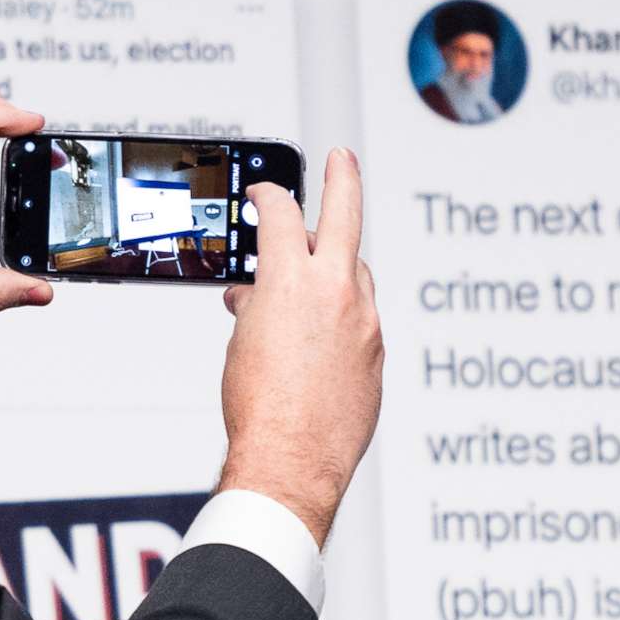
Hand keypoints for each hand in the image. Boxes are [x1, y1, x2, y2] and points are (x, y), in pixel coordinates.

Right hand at [217, 149, 382, 544]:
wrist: (290, 462)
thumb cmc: (259, 410)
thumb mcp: (242, 345)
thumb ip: (254, 310)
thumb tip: (254, 300)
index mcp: (291, 282)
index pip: (282, 215)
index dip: (268, 195)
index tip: (263, 193)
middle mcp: (336, 292)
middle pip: (345, 215)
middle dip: (342, 179)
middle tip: (341, 157)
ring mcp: (365, 322)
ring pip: (358, 271)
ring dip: (338, 263)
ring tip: (316, 271)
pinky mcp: (377, 354)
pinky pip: (364, 318)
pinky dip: (345, 314)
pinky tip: (325, 334)